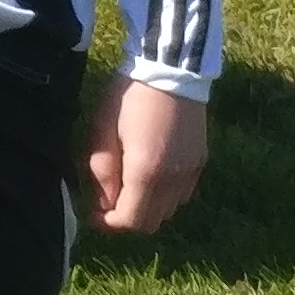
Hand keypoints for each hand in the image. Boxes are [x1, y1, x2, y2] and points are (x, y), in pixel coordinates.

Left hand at [84, 79, 208, 234]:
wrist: (170, 70)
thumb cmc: (128, 97)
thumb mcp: (103, 130)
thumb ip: (103, 172)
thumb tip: (103, 203)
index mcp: (147, 173)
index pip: (131, 220)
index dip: (109, 224)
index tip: (93, 214)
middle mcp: (175, 179)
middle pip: (152, 222)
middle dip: (127, 219)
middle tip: (107, 203)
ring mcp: (192, 172)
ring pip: (169, 210)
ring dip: (147, 207)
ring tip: (127, 187)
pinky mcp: (201, 161)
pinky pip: (183, 194)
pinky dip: (165, 196)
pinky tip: (150, 176)